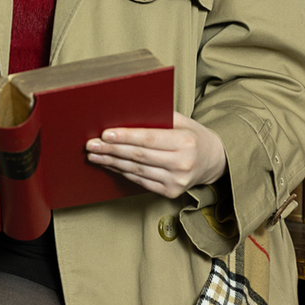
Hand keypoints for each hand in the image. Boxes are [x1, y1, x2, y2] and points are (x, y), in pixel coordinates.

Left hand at [85, 112, 226, 198]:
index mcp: (185, 143)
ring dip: (111, 163)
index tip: (104, 134)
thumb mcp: (182, 121)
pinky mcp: (170, 192)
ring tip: (94, 156)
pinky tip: (109, 165)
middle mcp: (181, 164)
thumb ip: (158, 117)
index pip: (149, 139)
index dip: (125, 137)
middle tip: (91, 145)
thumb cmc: (192, 136)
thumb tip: (125, 111)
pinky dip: (122, 173)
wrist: (213, 161)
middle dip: (111, 150)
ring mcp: (176, 181)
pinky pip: (140, 181)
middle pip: (139, 156)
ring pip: (136, 171)